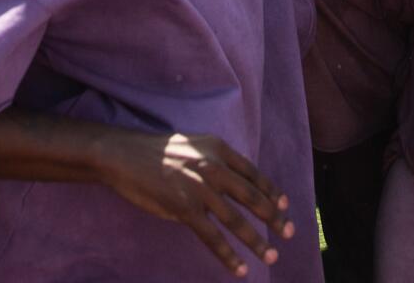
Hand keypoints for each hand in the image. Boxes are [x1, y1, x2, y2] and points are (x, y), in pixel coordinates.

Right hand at [99, 130, 293, 275]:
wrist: (124, 154)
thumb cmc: (157, 151)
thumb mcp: (193, 144)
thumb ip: (215, 160)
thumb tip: (234, 184)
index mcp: (218, 148)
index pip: (253, 173)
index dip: (271, 191)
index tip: (285, 206)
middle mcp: (213, 167)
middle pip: (252, 197)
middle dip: (274, 218)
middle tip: (289, 233)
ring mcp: (200, 189)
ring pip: (237, 221)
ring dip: (258, 242)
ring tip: (272, 256)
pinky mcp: (184, 209)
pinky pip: (213, 237)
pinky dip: (229, 256)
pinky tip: (241, 269)